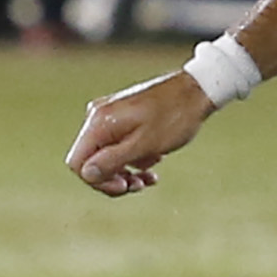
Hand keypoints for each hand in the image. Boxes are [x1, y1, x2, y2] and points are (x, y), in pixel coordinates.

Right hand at [66, 68, 215, 196]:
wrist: (198, 90)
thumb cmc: (175, 116)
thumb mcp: (144, 145)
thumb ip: (112, 160)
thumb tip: (87, 174)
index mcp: (99, 122)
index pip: (77, 163)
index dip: (97, 181)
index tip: (124, 186)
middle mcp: (98, 117)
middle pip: (91, 160)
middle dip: (114, 177)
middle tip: (139, 185)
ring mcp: (111, 115)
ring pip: (106, 154)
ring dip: (127, 170)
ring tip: (151, 176)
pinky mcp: (123, 116)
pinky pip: (119, 143)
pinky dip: (134, 156)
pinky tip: (155, 159)